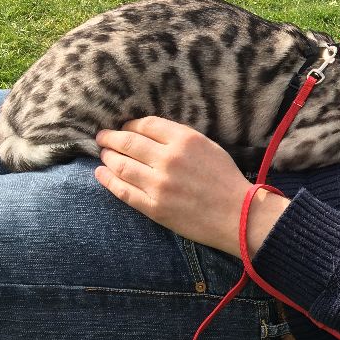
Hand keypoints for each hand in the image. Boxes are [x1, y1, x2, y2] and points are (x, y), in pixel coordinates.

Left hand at [94, 117, 288, 257]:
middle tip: (102, 137)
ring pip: (121, 165)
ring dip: (108, 157)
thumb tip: (150, 133)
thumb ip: (181, 138)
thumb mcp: (209, 147)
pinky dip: (108, 180)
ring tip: (103, 154)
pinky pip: (123, 191)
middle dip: (111, 137)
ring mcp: (158, 184)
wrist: (238, 215)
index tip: (125, 127)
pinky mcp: (154, 207)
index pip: (146, 125)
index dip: (131, 124)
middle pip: (129, 142)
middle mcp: (168, 159)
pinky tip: (101, 173)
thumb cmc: (226, 179)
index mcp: (185, 140)